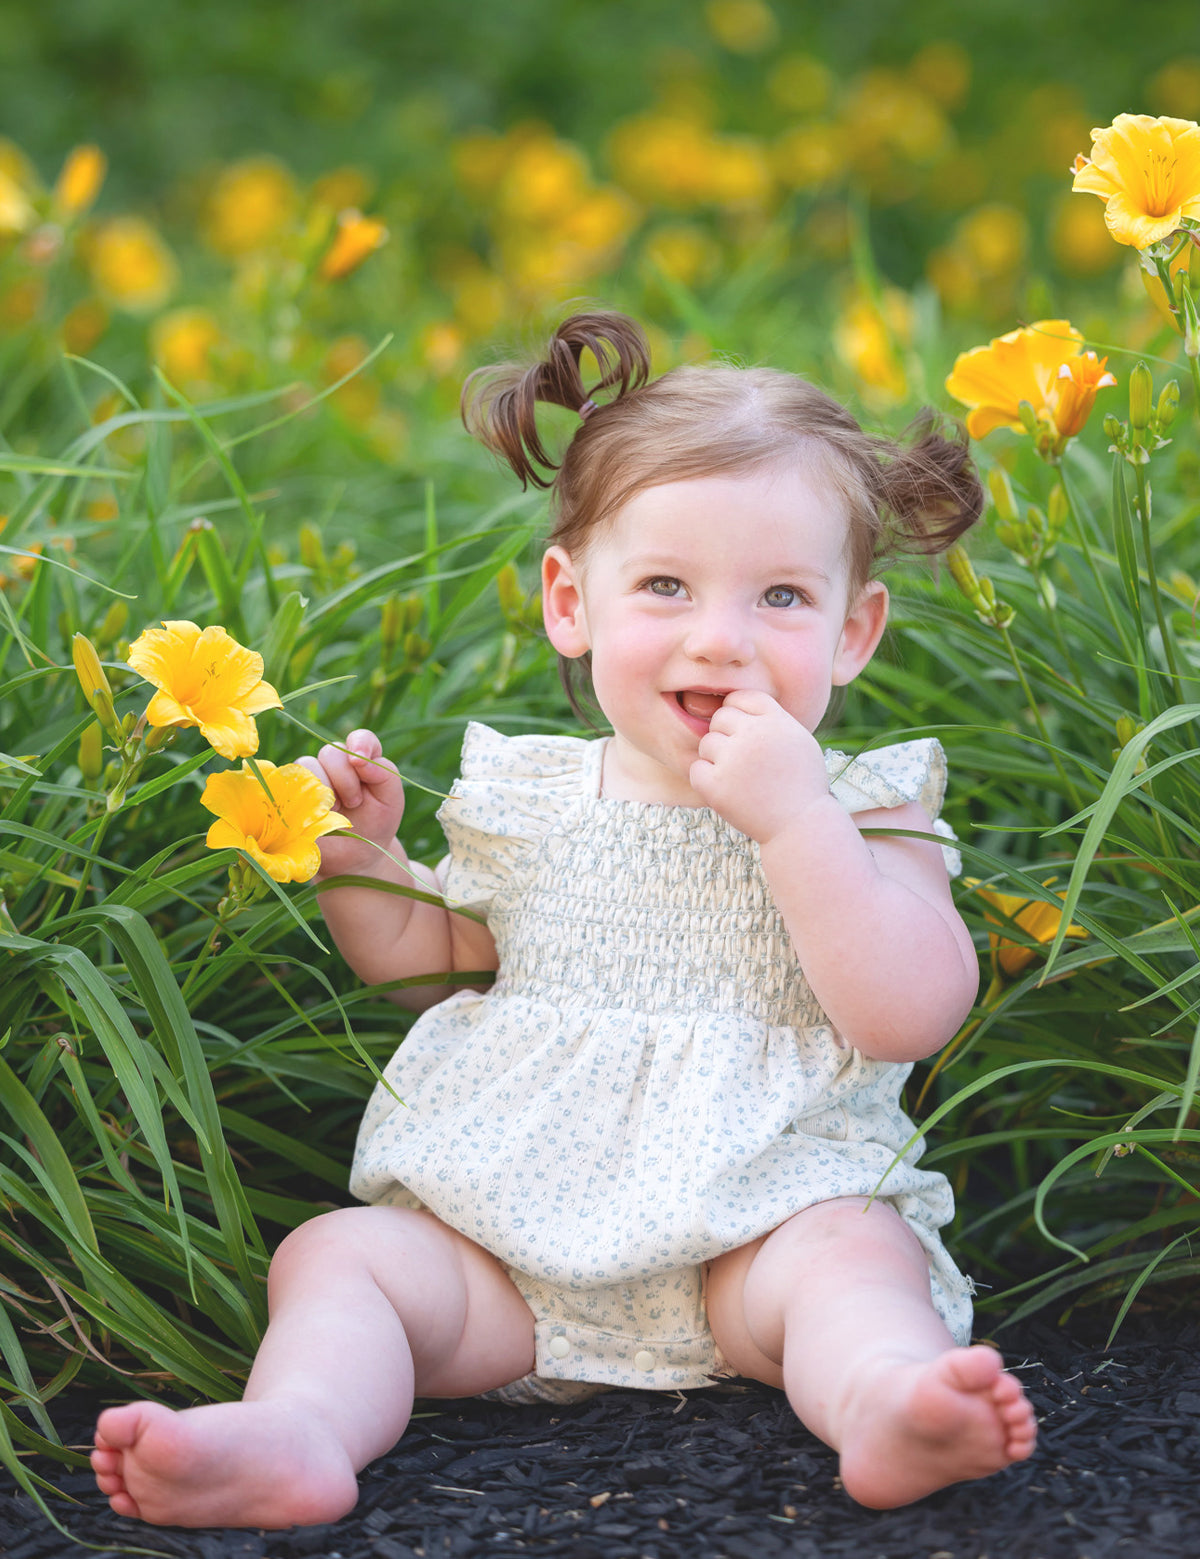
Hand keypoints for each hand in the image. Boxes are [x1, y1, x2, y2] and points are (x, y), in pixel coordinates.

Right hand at [295, 728, 405, 880]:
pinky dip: (305, 798)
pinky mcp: (293, 793)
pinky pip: (290, 782)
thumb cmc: (376, 825)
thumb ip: (384, 773)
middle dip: (346, 778)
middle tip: (355, 803)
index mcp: (361, 760)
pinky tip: (317, 815)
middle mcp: (335, 764)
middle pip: (332, 752)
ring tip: (337, 813)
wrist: (356, 857)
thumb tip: (359, 758)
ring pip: (309, 764)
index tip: (360, 760)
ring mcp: (312, 778)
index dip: (360, 743)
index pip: (360, 738)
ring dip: (326, 790)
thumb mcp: (391, 799)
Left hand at [689, 690, 831, 842]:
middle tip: (741, 759)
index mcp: (776, 720)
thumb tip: (739, 704)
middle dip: (726, 734)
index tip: (744, 731)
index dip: (738, 712)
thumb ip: (773, 719)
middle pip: (721, 717)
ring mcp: (733, 759)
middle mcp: (754, 735)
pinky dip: (707, 779)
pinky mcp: (716, 785)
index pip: (742, 697)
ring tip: (739, 778)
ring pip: (706, 742)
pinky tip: (727, 790)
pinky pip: (696, 768)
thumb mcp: (799, 740)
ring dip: (717, 758)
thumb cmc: (803, 784)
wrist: (801, 825)